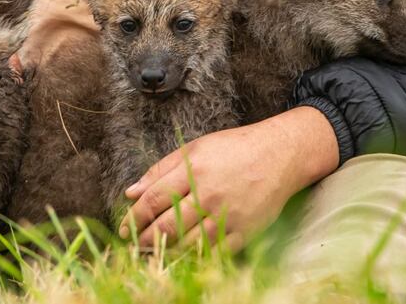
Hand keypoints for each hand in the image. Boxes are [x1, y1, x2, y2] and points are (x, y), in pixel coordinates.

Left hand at [120, 106, 338, 249]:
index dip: (135, 218)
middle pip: (168, 225)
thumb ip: (160, 170)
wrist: (279, 154)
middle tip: (136, 246)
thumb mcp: (194, 148)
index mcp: (193, 169)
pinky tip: (185, 256)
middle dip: (146, 240)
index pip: (153, 200)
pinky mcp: (245, 230)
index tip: (125, 229)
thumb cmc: (233, 149)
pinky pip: (215, 253)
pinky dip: (196, 258)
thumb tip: (130, 192)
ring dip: (168, 251)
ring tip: (156, 252)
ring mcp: (228, 214)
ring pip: (189, 244)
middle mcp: (208, 193)